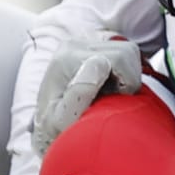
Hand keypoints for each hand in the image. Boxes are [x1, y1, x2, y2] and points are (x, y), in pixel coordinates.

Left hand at [30, 32, 142, 159]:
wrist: (46, 131)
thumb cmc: (56, 130)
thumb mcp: (62, 121)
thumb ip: (79, 94)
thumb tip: (99, 62)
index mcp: (66, 57)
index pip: (119, 57)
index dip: (126, 84)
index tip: (109, 103)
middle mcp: (73, 44)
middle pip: (126, 51)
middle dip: (128, 79)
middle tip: (112, 100)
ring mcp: (82, 43)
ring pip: (128, 51)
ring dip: (126, 76)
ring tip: (110, 94)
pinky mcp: (91, 47)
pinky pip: (123, 53)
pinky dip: (124, 72)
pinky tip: (109, 87)